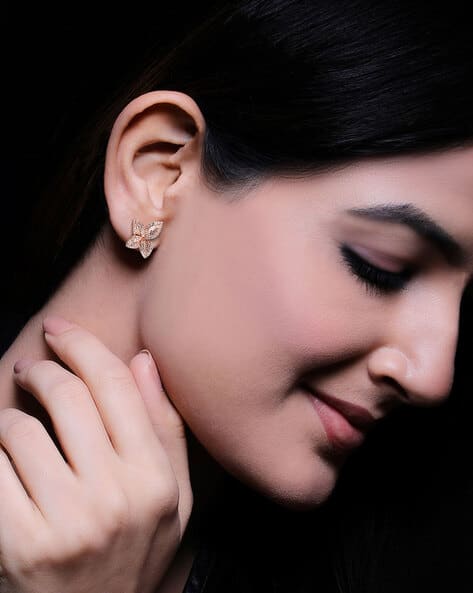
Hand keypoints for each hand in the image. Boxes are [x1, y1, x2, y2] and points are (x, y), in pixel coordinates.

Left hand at [0, 316, 192, 592]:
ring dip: (10, 419)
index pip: (114, 386)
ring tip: (16, 430)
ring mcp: (66, 523)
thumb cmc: (135, 553)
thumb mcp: (174, 497)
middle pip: (66, 396)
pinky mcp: (20, 546)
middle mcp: (114, 496)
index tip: (60, 328)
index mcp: (154, 477)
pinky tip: (5, 465)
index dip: (81, 345)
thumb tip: (143, 360)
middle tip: (29, 368)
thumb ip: (164, 427)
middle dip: (40, 369)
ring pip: (19, 430)